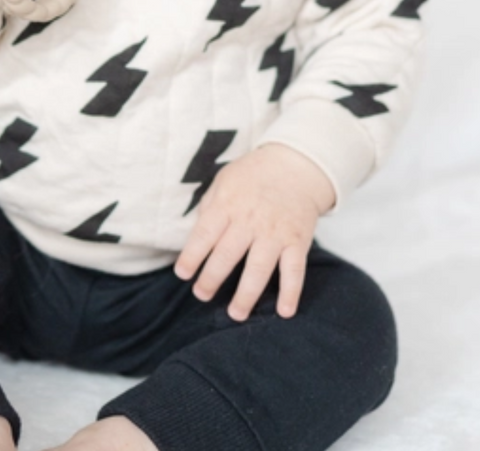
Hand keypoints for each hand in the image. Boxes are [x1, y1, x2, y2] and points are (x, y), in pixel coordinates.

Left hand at [174, 143, 335, 321]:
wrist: (295, 165)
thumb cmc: (252, 176)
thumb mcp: (224, 181)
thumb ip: (209, 208)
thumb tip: (194, 238)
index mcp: (227, 204)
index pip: (204, 235)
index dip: (192, 256)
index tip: (183, 274)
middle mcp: (250, 220)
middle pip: (227, 255)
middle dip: (211, 279)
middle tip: (202, 295)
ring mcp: (275, 232)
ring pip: (258, 268)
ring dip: (246, 295)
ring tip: (235, 314)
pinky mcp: (297, 241)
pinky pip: (295, 270)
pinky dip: (291, 292)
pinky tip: (285, 312)